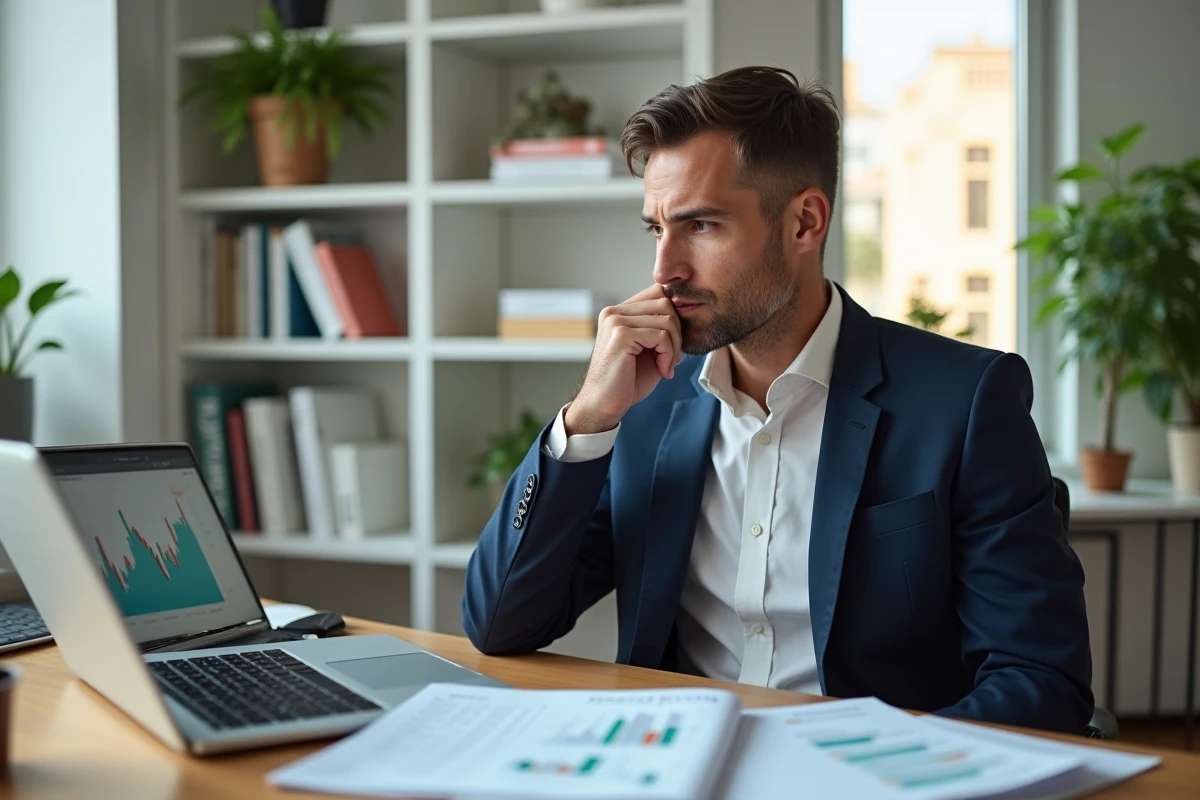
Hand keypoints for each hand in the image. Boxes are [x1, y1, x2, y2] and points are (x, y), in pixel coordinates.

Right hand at [565, 284, 681, 435]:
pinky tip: (662, 370)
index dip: (674, 315)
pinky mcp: (621, 335)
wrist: (605, 405)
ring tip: (666, 365)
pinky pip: (660, 336)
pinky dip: (668, 355)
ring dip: (674, 346)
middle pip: (665, 303)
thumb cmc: (627, 380)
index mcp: (619, 312)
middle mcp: (614, 312)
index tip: (674, 343)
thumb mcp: (648, 348)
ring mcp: (615, 321)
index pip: (657, 292)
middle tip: (673, 357)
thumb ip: (661, 327)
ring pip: (666, 319)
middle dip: (677, 332)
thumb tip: (687, 310)